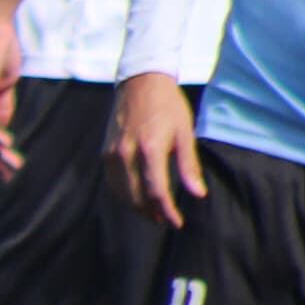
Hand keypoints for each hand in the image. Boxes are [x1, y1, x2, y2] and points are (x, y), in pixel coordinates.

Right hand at [109, 72, 202, 224]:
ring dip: (137, 207)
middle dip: (152, 212)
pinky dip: (123, 195)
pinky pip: (112, 182)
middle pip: (136, 196)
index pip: (156, 190)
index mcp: (150, 148)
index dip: (167, 211)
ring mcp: (113, 153)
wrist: (140, 81)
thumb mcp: (185, 133)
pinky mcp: (105, 151)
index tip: (177, 222)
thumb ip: (189, 165)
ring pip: (121, 192)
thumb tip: (198, 194)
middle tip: (166, 220)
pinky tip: (136, 198)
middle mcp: (127, 153)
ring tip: (153, 213)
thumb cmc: (168, 105)